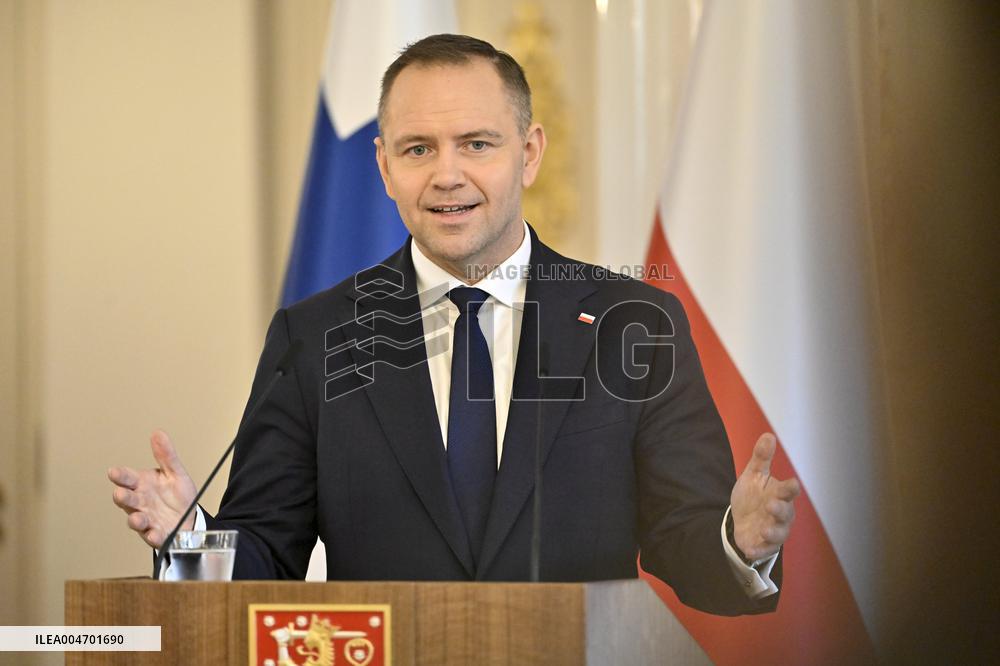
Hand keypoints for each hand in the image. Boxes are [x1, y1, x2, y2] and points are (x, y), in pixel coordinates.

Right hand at [108, 430, 196, 547]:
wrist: (191, 519)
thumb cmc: (178, 496)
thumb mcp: (175, 473)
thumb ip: (166, 455)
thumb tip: (158, 433)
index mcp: (142, 484)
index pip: (127, 478)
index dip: (120, 475)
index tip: (114, 472)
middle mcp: (141, 502)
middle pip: (127, 499)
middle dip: (123, 497)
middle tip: (121, 494)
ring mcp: (147, 519)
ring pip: (136, 519)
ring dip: (135, 519)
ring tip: (137, 518)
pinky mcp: (156, 534)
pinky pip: (152, 536)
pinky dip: (152, 536)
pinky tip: (153, 534)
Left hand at [730, 433, 800, 561]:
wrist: (741, 520)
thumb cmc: (753, 496)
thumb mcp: (753, 475)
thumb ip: (761, 458)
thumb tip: (768, 435)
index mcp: (780, 494)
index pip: (788, 491)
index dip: (790, 488)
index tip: (793, 484)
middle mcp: (780, 513)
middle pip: (785, 513)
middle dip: (780, 510)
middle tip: (771, 505)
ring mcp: (773, 530)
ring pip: (778, 533)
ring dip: (772, 532)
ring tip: (764, 529)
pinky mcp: (762, 545)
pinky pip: (763, 549)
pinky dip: (758, 550)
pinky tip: (750, 550)